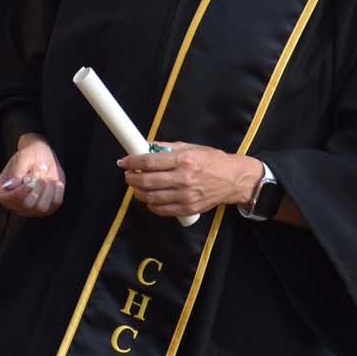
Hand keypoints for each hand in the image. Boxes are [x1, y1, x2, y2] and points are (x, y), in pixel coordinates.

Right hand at [0, 133, 65, 216]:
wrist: (44, 157)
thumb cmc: (31, 155)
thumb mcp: (24, 156)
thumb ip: (17, 169)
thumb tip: (11, 185)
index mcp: (4, 189)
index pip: (7, 199)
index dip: (20, 192)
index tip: (31, 181)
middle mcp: (16, 201)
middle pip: (26, 206)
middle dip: (37, 189)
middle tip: (41, 175)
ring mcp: (31, 207)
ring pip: (41, 209)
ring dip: (48, 191)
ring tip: (47, 178)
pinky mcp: (46, 207)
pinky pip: (54, 206)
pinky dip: (57, 192)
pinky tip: (54, 182)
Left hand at [118, 143, 263, 217]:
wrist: (232, 179)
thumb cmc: (212, 161)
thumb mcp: (191, 147)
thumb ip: (167, 147)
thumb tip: (146, 146)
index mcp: (184, 160)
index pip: (150, 161)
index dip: (132, 161)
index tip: (124, 162)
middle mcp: (184, 179)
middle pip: (147, 181)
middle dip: (131, 178)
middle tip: (128, 174)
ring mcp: (186, 196)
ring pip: (151, 197)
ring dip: (138, 192)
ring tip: (137, 186)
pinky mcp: (188, 209)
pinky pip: (161, 210)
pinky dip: (151, 204)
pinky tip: (150, 197)